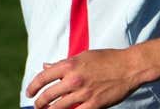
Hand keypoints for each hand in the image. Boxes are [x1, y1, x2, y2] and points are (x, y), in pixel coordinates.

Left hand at [26, 48, 145, 108]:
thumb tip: (45, 66)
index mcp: (70, 64)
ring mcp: (83, 93)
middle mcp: (74, 79)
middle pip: (48, 95)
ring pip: (58, 108)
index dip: (33, 86)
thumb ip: (63, 63)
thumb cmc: (107, 59)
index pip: (43, 77)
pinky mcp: (94, 105)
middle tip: (37, 106)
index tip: (29, 93)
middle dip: (39, 103)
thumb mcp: (83, 56)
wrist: (129, 67)